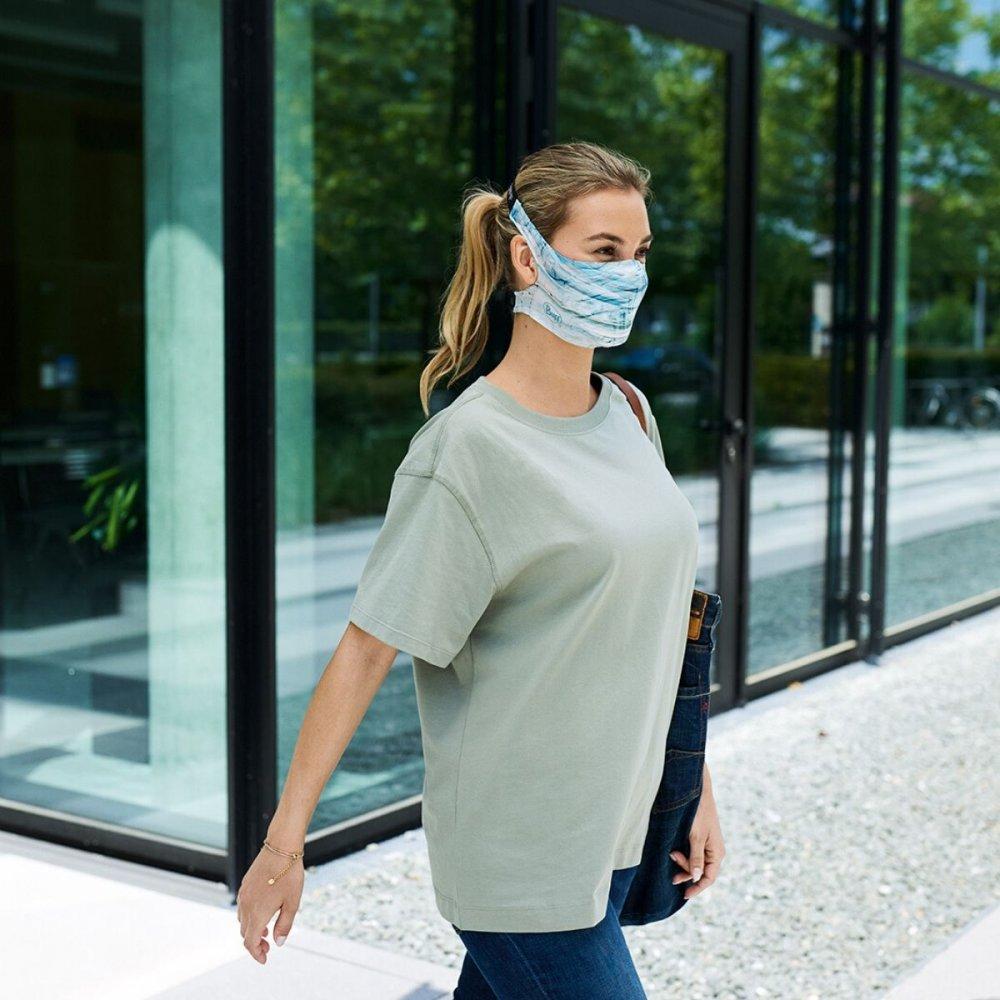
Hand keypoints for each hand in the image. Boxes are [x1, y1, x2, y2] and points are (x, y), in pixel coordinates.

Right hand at [236, 842, 304, 962]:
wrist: (281, 847)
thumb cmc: (290, 874)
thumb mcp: (293, 902)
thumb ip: (284, 925)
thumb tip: (278, 943)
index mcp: (258, 912)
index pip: (250, 942)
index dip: (256, 954)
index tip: (265, 959)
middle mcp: (246, 905)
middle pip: (245, 933)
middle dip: (255, 943)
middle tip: (269, 946)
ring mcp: (244, 894)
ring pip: (242, 920)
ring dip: (251, 929)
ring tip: (266, 930)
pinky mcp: (245, 885)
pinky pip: (243, 907)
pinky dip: (249, 916)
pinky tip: (262, 912)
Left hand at [669, 781, 724, 898]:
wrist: (696, 791)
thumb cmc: (698, 813)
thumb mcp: (696, 836)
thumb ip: (696, 857)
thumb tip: (697, 877)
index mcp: (717, 853)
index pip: (709, 878)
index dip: (697, 888)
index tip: (684, 895)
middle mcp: (713, 851)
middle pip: (700, 871)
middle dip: (685, 870)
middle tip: (671, 858)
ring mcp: (706, 845)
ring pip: (694, 862)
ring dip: (682, 861)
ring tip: (671, 852)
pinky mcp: (699, 839)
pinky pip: (691, 853)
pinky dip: (682, 854)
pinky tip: (673, 850)